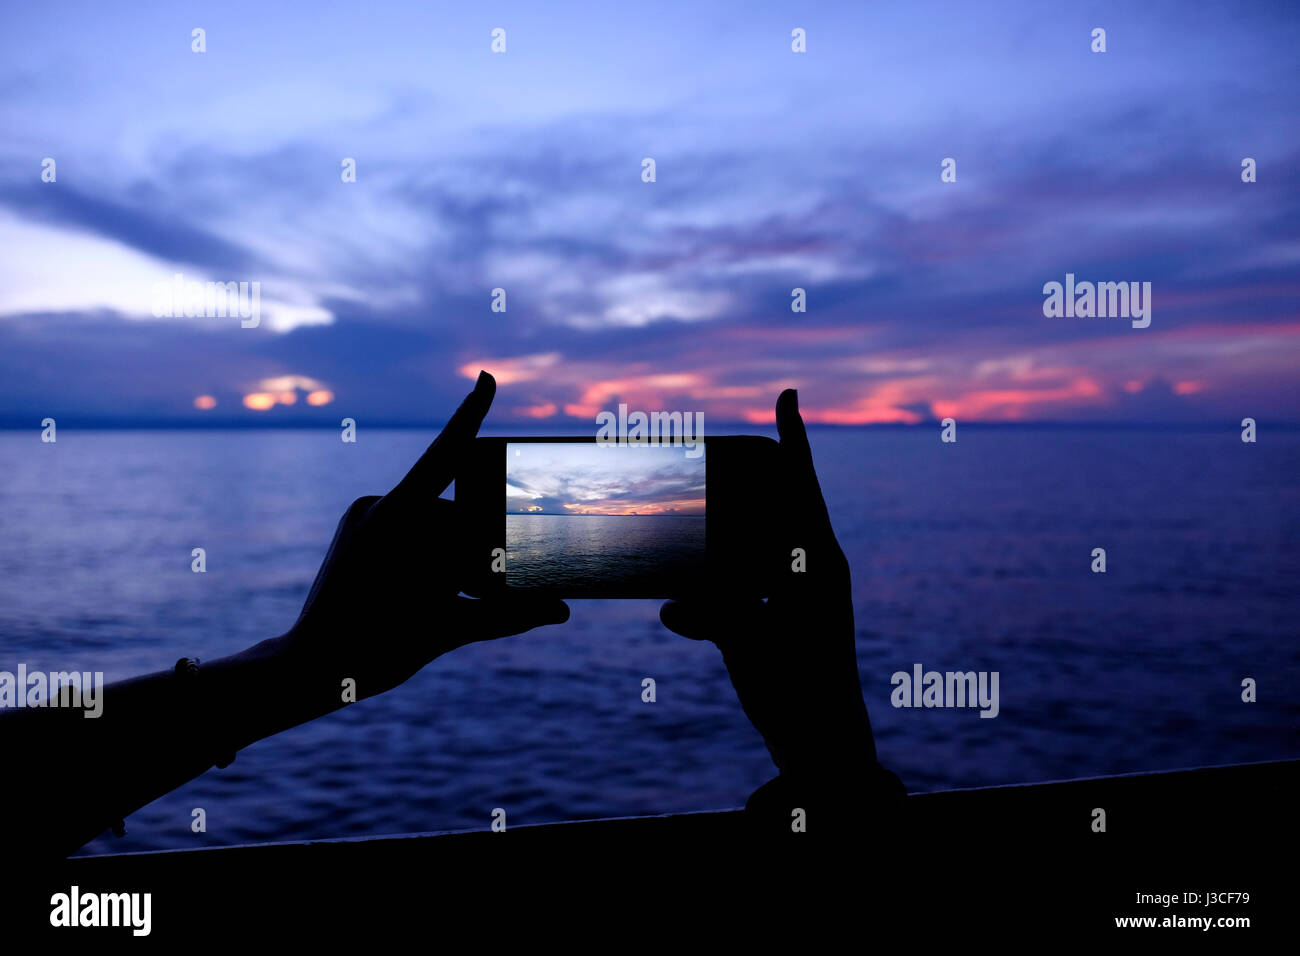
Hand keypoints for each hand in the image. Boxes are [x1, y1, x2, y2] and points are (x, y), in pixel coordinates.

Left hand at [282, 371, 568, 702]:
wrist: (308, 669)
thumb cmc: (375, 652)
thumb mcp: (450, 630)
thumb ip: (510, 615)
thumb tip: (562, 610)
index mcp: (396, 521)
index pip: (444, 455)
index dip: (470, 415)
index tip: (487, 377)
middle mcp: (379, 507)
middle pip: (454, 516)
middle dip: (478, 553)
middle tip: (481, 592)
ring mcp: (366, 516)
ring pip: (436, 526)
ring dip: (458, 560)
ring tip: (458, 602)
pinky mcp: (360, 528)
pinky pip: (412, 530)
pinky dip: (433, 558)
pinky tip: (438, 592)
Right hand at [660, 389, 900, 811]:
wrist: (824, 749)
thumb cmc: (802, 697)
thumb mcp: (759, 653)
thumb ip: (717, 622)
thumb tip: (671, 608)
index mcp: (820, 565)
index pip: (803, 488)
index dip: (794, 440)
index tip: (787, 395)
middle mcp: (814, 570)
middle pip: (780, 506)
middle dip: (754, 480)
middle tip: (718, 452)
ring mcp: (799, 594)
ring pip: (761, 542)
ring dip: (733, 528)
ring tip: (694, 510)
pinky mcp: (783, 619)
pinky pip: (748, 579)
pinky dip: (720, 574)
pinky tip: (686, 580)